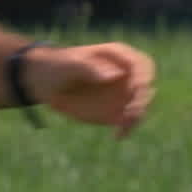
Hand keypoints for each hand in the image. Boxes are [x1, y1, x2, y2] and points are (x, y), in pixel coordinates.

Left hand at [28, 42, 156, 137]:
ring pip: (141, 105)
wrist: (45, 83)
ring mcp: (122, 93)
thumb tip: (116, 75)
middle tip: (130, 113)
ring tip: (123, 128)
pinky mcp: (115, 111)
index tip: (135, 90)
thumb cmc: (58, 66)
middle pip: (146, 86)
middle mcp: (125, 74)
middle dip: (143, 99)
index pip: (141, 64)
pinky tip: (118, 136)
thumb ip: (91, 68)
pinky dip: (128, 128)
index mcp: (118, 56)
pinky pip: (129, 120)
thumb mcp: (70, 64)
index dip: (142, 77)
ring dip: (137, 116)